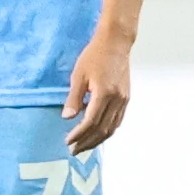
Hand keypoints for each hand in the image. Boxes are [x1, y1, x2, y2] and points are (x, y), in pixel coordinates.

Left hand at [63, 33, 132, 154]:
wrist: (116, 44)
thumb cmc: (95, 56)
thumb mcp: (78, 75)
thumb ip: (74, 98)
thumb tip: (67, 117)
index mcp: (105, 94)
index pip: (91, 121)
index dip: (79, 134)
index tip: (67, 141)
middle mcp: (117, 100)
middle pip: (102, 129)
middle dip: (87, 142)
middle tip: (74, 150)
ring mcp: (124, 100)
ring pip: (112, 128)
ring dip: (98, 140)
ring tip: (85, 146)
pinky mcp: (126, 98)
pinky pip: (118, 120)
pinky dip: (107, 131)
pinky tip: (98, 134)